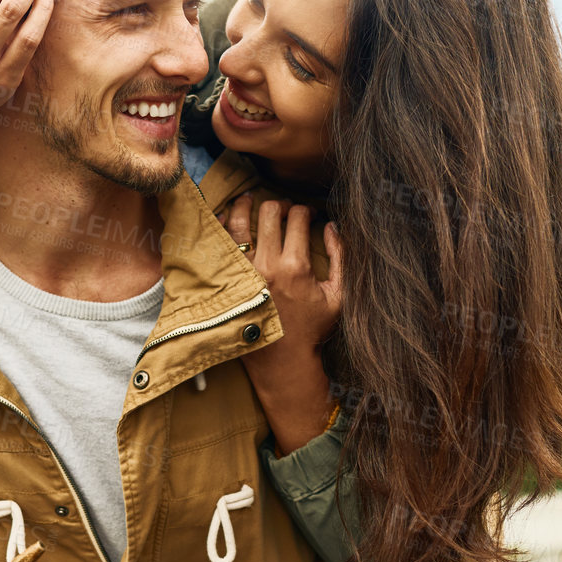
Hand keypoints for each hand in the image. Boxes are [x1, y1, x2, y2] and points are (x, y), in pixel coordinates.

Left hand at [220, 196, 342, 355]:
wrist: (282, 361)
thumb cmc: (313, 330)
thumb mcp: (338, 296)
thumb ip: (340, 257)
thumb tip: (332, 225)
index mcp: (296, 267)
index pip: (297, 217)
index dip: (305, 209)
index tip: (307, 214)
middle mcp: (267, 266)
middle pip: (269, 212)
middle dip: (279, 204)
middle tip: (283, 209)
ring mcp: (244, 273)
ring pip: (239, 221)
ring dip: (246, 205)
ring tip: (250, 200)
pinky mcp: (229, 281)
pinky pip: (221, 243)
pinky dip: (224, 225)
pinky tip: (230, 219)